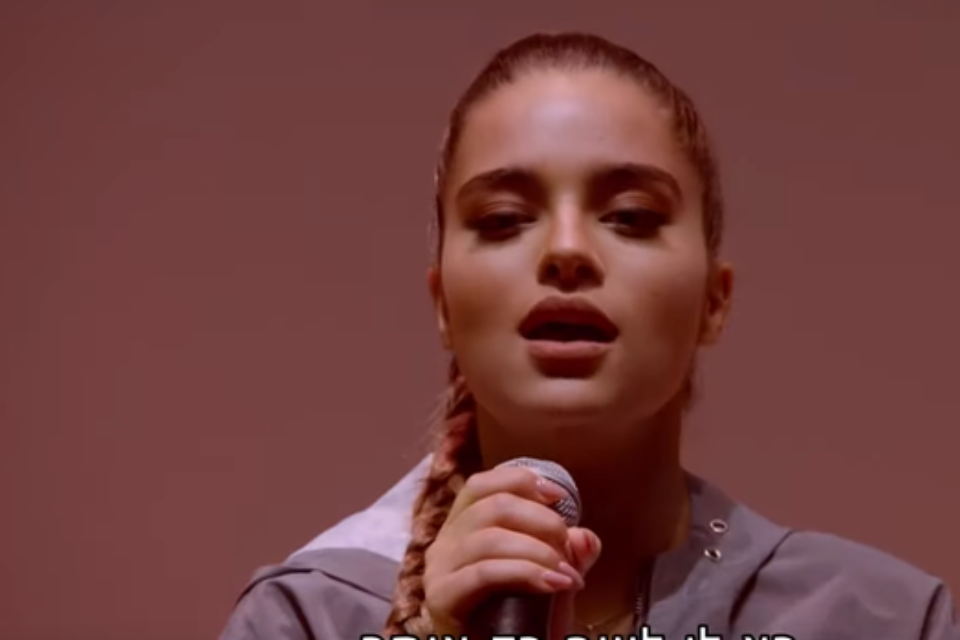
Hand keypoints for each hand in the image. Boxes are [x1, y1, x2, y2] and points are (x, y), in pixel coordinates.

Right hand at [421, 466, 601, 637]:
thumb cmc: (523, 623)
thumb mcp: (551, 578)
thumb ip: (570, 554)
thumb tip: (584, 537)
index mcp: (463, 527)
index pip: (482, 485)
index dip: (520, 480)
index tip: (558, 496)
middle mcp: (445, 542)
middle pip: (492, 506)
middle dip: (541, 521)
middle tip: (568, 550)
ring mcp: (439, 569)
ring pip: (490, 538)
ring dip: (539, 552)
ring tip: (567, 576)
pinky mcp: (442, 598)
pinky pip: (485, 572)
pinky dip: (526, 573)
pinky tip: (553, 585)